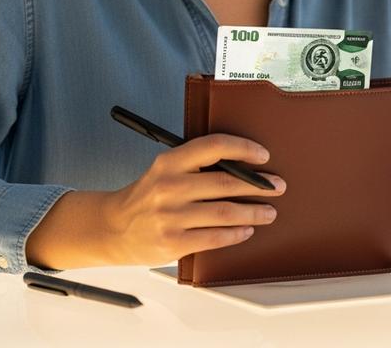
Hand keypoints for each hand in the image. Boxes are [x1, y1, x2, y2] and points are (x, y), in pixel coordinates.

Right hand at [102, 134, 285, 265]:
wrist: (113, 228)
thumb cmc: (147, 197)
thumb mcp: (165, 170)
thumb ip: (196, 165)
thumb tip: (243, 165)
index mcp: (169, 162)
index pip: (214, 146)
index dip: (243, 148)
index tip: (263, 155)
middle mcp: (169, 187)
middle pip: (225, 182)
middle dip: (258, 185)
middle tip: (277, 186)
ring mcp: (170, 217)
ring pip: (225, 212)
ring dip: (254, 212)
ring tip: (269, 211)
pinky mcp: (173, 243)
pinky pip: (215, 237)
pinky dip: (236, 234)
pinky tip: (246, 230)